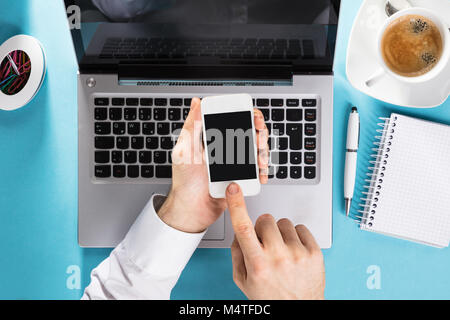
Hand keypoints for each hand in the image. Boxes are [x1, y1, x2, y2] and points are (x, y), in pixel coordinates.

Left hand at [157, 98, 268, 232]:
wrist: (190, 211)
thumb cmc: (183, 182)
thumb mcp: (184, 150)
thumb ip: (192, 126)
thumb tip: (196, 103)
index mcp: (211, 138)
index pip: (232, 119)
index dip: (246, 114)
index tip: (252, 117)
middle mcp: (224, 148)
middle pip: (250, 132)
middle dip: (259, 134)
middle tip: (258, 141)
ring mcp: (234, 163)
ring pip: (256, 150)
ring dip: (263, 152)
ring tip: (259, 161)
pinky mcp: (241, 177)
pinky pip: (256, 170)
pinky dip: (262, 170)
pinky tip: (260, 173)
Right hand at [226, 183, 324, 299]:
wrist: (299, 310)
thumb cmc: (271, 298)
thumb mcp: (244, 281)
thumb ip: (237, 254)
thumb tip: (239, 233)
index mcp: (257, 264)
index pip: (243, 227)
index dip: (236, 204)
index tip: (234, 189)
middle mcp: (277, 257)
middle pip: (266, 220)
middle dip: (263, 228)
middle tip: (266, 244)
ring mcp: (297, 254)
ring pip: (284, 222)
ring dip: (280, 233)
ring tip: (282, 251)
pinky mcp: (314, 253)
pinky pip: (301, 228)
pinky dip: (296, 237)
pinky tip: (294, 252)